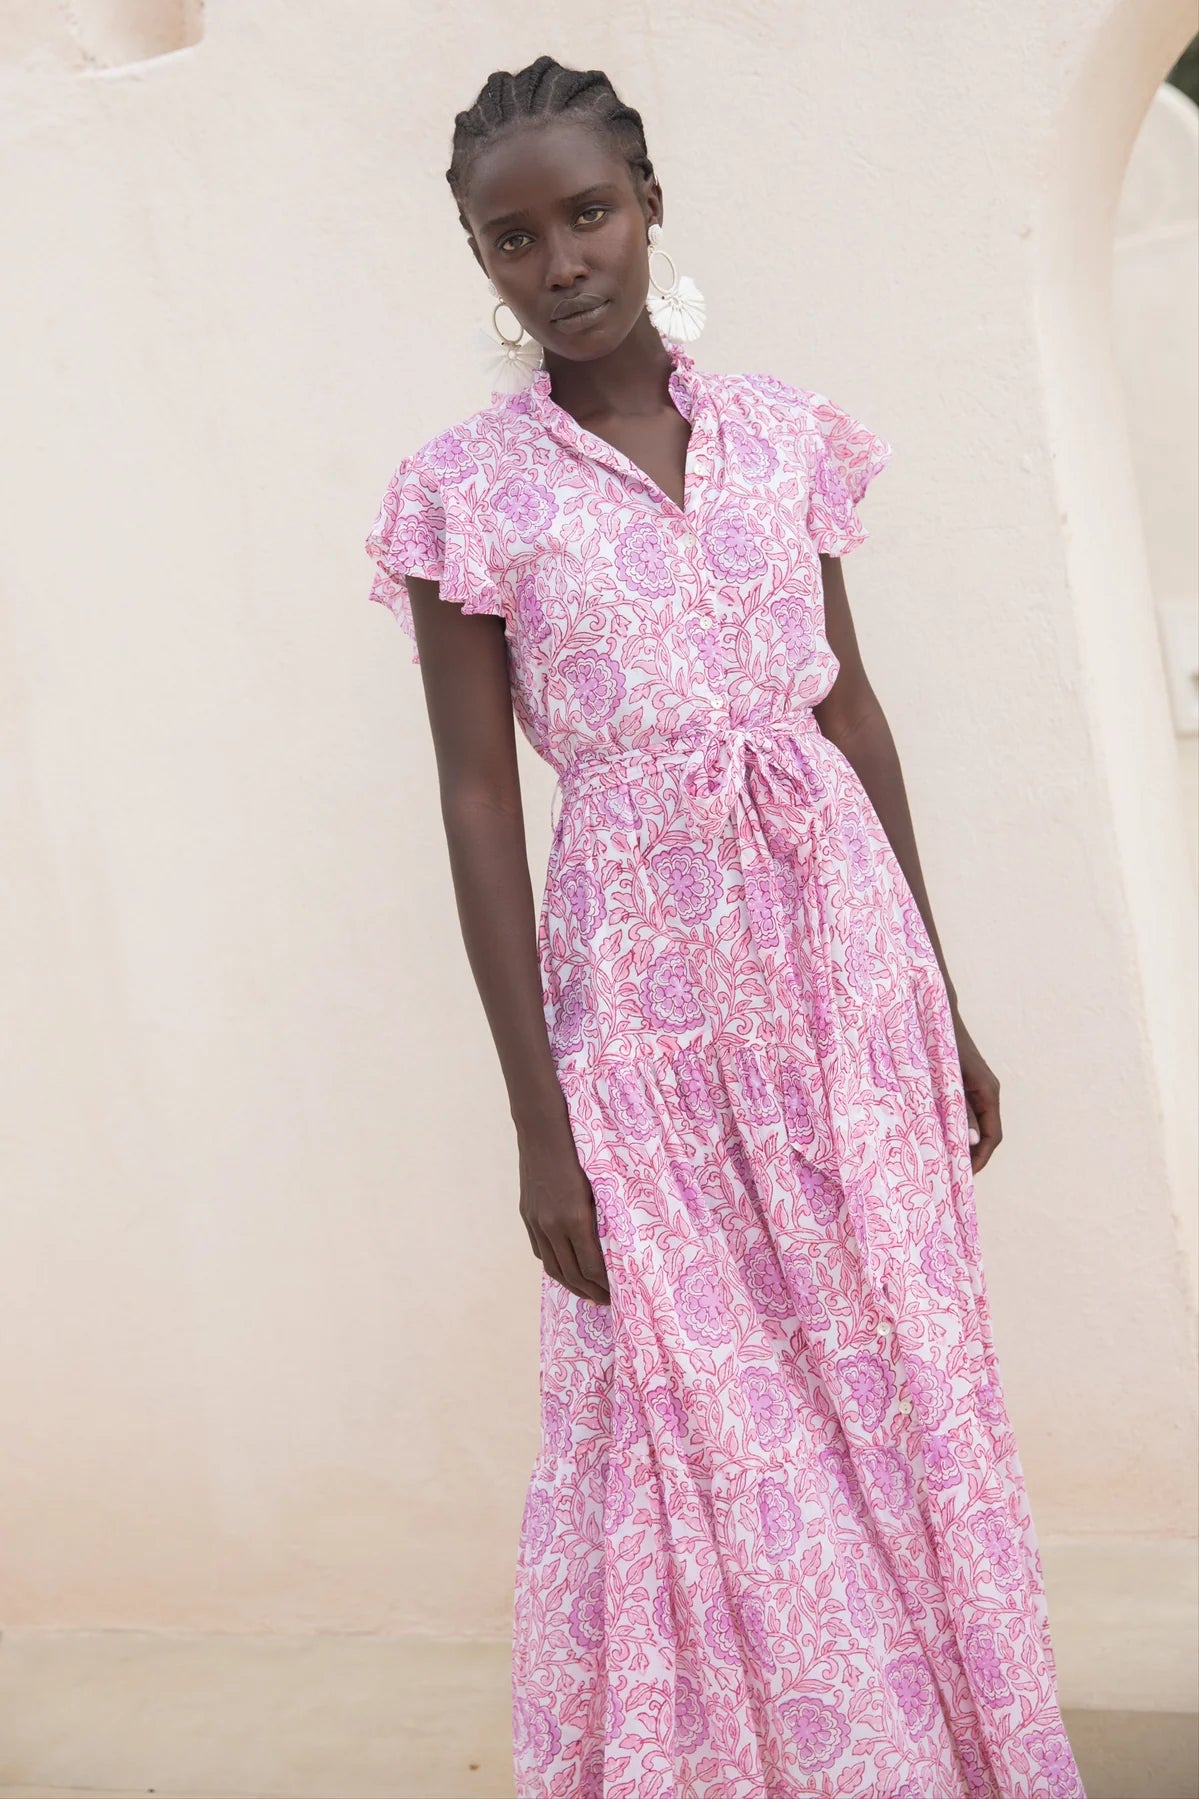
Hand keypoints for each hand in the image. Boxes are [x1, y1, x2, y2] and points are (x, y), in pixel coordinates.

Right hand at [516, 1122, 610, 1305]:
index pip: (592, 1267)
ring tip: (588, 1293)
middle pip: (571, 1274)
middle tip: (608, 1303)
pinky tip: (566, 1269)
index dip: (606, 1285)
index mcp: (575, 1218)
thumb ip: (605, 1217)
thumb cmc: (582, 1151)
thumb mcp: (600, 1185)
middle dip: (591, 1292)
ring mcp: (536, 1221)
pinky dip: (554, 1266)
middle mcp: (552, 1225)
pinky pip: (540, 1250)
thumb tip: (618, 1246)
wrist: (543, 1130)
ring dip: (571, 1285)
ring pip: (552, 1267)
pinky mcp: (527, 1215)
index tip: (620, 1294)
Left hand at [952, 1012, 1002, 1173]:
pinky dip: (956, 1128)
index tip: (966, 1175)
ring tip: (944, 1161)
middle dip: (971, 1156)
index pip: (994, 1136)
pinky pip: (965, 1113)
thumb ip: (960, 1110)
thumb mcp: (949, 1080)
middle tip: (951, 1175)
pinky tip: (938, 1137)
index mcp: (988, 1092)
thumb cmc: (940, 1043)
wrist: (934, 1012)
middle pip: (986, 1134)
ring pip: (976, 1124)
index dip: (981, 1158)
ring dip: (963, 1143)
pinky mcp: (964, 1084)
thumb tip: (973, 1142)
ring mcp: (977, 1088)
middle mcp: (987, 1092)